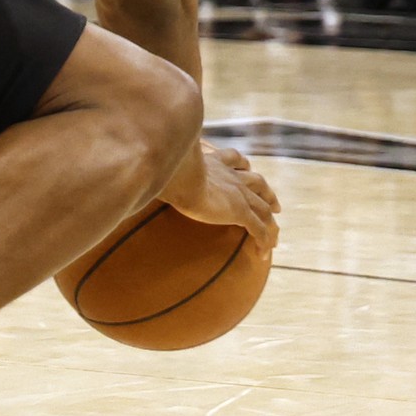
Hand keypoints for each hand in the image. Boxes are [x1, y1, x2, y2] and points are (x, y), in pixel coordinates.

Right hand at [162, 138, 280, 251]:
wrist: (176, 174)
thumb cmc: (163, 166)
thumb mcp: (164, 162)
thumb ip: (161, 162)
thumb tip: (140, 162)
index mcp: (214, 161)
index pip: (234, 159)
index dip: (243, 165)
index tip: (247, 168)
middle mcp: (230, 175)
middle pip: (258, 182)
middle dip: (267, 193)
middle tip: (275, 204)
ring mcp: (238, 193)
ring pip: (264, 209)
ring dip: (271, 221)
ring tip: (274, 235)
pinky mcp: (240, 211)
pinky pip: (260, 229)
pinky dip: (265, 241)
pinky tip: (262, 255)